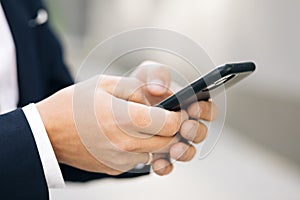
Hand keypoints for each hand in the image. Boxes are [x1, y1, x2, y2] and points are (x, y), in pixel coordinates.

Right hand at [36, 74, 187, 174]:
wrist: (47, 133)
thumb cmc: (73, 105)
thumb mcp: (105, 84)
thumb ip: (137, 88)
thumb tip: (160, 96)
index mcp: (123, 118)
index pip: (170, 123)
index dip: (178, 116)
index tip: (176, 110)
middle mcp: (125, 144)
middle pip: (169, 141)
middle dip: (173, 129)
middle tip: (164, 116)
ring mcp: (121, 159)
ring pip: (157, 152)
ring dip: (158, 139)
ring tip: (143, 125)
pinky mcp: (116, 168)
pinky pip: (140, 159)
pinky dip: (142, 148)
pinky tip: (128, 136)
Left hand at [131, 61, 217, 174]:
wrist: (121, 106)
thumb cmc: (141, 87)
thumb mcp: (148, 73)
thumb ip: (157, 74)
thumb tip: (158, 88)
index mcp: (190, 105)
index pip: (208, 110)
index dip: (205, 109)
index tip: (194, 106)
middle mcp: (185, 125)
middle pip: (200, 132)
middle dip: (195, 131)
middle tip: (185, 127)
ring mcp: (174, 141)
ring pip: (188, 151)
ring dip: (184, 151)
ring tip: (174, 149)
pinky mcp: (161, 154)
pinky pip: (168, 164)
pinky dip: (165, 166)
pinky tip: (157, 163)